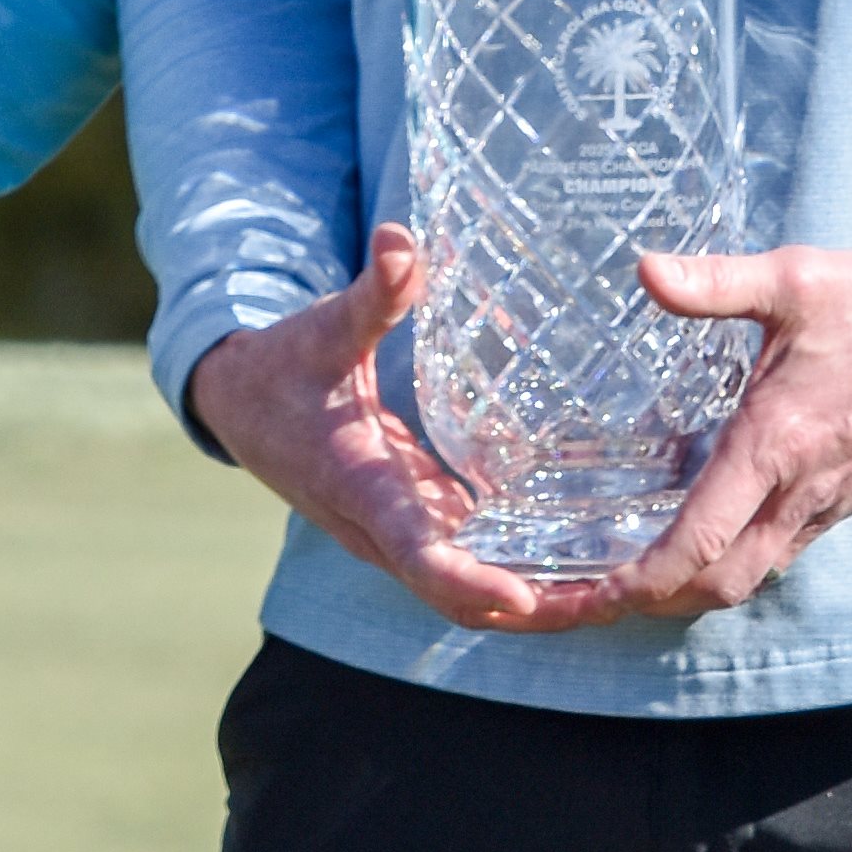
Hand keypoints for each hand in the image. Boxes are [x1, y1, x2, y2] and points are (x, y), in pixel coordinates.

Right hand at [180, 224, 600, 635]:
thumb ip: (371, 294)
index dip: (471, 580)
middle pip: (458, 594)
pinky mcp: (411, 521)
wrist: (238, 405)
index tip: (526, 597)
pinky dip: (517, 576)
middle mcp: (380, 527)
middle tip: (610, 604)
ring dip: (533, 603)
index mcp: (360, 486)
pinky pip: (467, 565)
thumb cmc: (284, 366)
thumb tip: (401, 241)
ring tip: (613, 597)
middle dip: (531, 610)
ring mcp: (397, 532)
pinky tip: (578, 564)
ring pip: (465, 592)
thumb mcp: (324, 329)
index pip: (417, 552)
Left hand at [570, 246, 851, 619]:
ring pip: (750, 578)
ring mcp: (826, 504)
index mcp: (776, 444)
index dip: (642, 581)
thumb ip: (715, 282)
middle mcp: (800, 491)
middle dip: (652, 604)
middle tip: (592, 598)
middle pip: (720, 586)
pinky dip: (729, 566)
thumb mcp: (790, 280)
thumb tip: (646, 270)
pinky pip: (778, 555)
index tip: (593, 594)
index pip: (702, 542)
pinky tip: (695, 541)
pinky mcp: (841, 501)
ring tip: (629, 581)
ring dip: (688, 593)